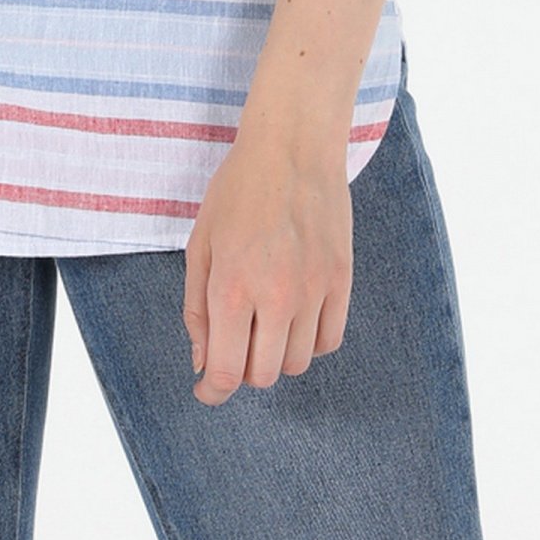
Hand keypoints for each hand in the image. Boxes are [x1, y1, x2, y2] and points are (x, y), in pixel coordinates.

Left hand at [181, 113, 352, 405]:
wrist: (292, 148)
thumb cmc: (236, 192)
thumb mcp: (200, 245)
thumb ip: (197, 310)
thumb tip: (203, 363)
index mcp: (232, 288)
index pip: (228, 371)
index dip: (213, 391)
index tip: (206, 390)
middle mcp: (276, 298)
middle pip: (265, 374)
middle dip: (243, 368)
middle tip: (235, 342)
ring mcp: (314, 291)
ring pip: (300, 362)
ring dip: (277, 355)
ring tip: (265, 322)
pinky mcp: (342, 281)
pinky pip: (330, 341)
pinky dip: (311, 341)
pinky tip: (295, 318)